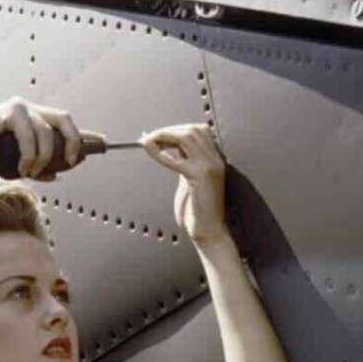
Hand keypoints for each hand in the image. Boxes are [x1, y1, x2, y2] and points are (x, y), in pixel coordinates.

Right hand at [0, 96, 86, 180]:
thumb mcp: (16, 164)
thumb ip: (37, 168)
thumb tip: (57, 176)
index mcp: (35, 119)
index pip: (64, 124)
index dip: (85, 134)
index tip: (104, 143)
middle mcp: (31, 109)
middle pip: (65, 120)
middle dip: (75, 142)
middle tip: (74, 161)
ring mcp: (21, 107)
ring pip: (47, 133)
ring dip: (44, 157)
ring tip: (31, 171)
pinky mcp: (10, 111)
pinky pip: (30, 135)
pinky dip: (30, 154)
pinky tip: (23, 166)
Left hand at [140, 123, 228, 244]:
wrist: (210, 232)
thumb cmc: (198, 212)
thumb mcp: (189, 181)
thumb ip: (183, 164)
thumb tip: (168, 150)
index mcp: (214, 160)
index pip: (197, 131)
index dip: (175, 129)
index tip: (158, 135)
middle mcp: (214, 160)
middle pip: (190, 130)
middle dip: (167, 130)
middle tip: (149, 137)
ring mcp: (209, 167)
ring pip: (185, 137)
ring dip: (163, 136)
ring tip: (148, 142)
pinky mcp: (200, 177)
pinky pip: (176, 159)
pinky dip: (160, 152)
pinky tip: (149, 150)